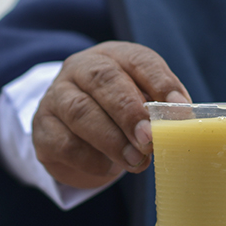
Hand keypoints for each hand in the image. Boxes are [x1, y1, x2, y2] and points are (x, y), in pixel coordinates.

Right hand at [32, 42, 189, 189]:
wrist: (74, 134)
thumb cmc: (118, 115)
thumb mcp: (141, 103)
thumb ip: (159, 109)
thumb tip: (184, 123)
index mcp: (114, 56)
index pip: (138, 60)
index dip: (161, 84)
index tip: (180, 111)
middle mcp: (80, 68)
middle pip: (103, 80)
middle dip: (129, 111)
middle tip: (149, 139)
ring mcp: (56, 96)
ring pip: (80, 111)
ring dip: (111, 139)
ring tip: (135, 161)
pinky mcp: (42, 128)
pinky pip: (64, 142)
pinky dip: (90, 159)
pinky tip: (108, 169)